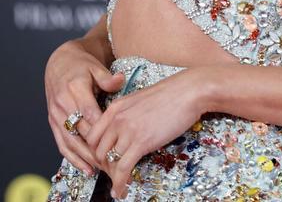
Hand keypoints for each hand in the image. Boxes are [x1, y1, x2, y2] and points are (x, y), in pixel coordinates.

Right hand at [45, 40, 126, 176]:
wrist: (59, 63)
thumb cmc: (81, 66)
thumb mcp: (96, 67)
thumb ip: (107, 78)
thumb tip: (120, 79)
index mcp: (75, 88)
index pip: (89, 113)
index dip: (102, 130)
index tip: (116, 142)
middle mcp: (63, 103)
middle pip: (80, 131)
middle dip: (96, 148)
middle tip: (114, 161)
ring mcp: (56, 114)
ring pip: (70, 141)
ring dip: (85, 157)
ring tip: (102, 170)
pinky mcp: (52, 122)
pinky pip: (61, 143)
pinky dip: (72, 158)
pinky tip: (86, 168)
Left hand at [85, 68, 208, 198]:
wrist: (188, 91)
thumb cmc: (171, 94)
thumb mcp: (140, 100)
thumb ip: (127, 115)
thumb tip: (126, 132)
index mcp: (115, 108)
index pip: (92, 136)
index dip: (95, 153)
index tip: (104, 161)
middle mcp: (117, 119)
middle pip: (98, 151)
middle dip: (104, 167)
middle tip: (113, 173)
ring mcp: (128, 131)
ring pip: (109, 162)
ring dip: (113, 177)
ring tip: (119, 184)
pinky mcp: (141, 142)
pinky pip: (123, 169)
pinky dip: (120, 183)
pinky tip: (121, 190)